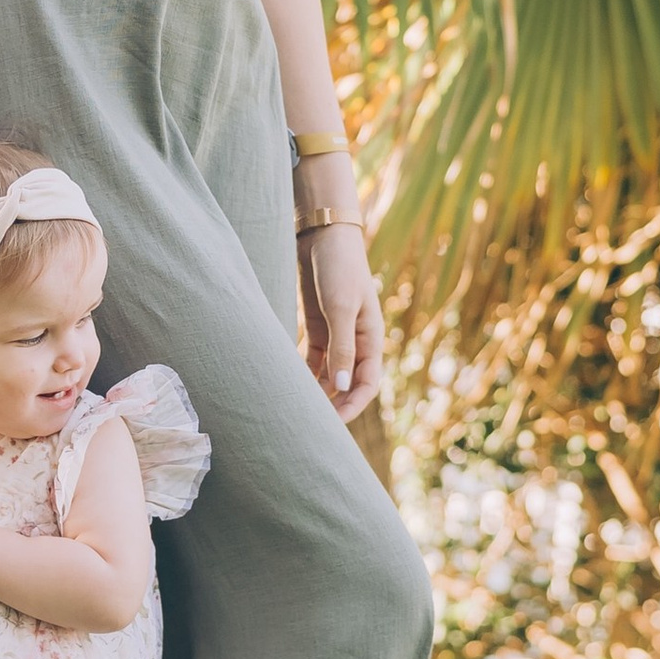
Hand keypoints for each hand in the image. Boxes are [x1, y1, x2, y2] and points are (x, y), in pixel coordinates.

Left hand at [299, 218, 384, 422]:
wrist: (322, 234)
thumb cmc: (339, 268)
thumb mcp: (341, 308)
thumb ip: (342, 347)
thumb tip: (343, 387)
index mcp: (370, 338)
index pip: (367, 382)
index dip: (354, 405)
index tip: (334, 424)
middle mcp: (355, 340)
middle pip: (348, 383)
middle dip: (334, 404)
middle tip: (312, 424)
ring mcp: (335, 333)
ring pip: (329, 373)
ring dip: (317, 390)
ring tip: (296, 407)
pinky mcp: (317, 325)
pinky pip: (313, 358)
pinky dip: (304, 371)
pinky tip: (289, 382)